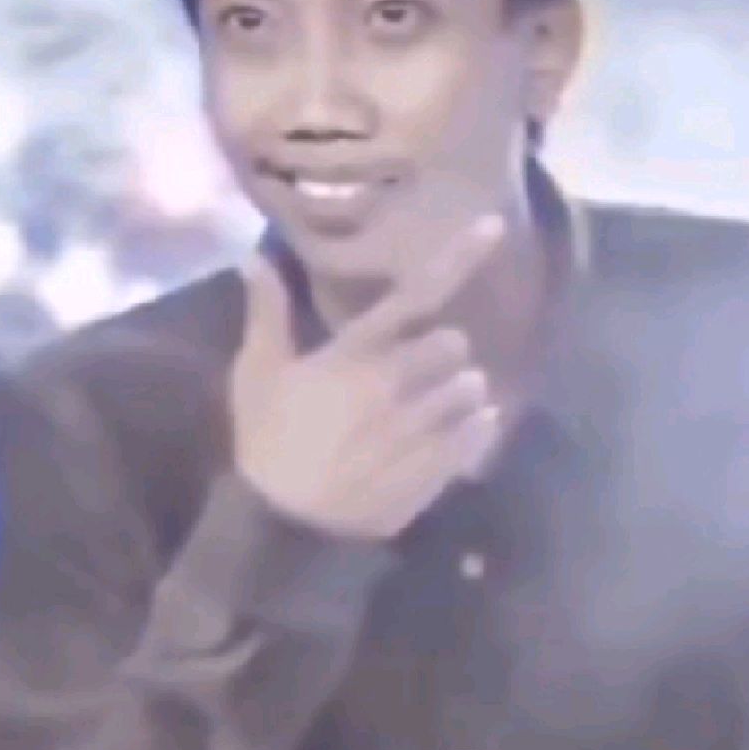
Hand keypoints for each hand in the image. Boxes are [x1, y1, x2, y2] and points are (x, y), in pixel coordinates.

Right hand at [228, 214, 505, 540]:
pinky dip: (475, 428)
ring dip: (461, 391)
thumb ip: (266, 313)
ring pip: (470, 391)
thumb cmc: (267, 440)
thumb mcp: (257, 373)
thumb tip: (254, 256)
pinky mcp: (433, 469)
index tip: (494, 224)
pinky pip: (476, 436)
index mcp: (353, 354)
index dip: (458, 257)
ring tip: (440, 403)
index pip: (415, 294)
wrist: (280, 525)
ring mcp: (417, 430)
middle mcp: (393, 384)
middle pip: (454, 344)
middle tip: (426, 365)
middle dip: (445, 350)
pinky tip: (461, 430)